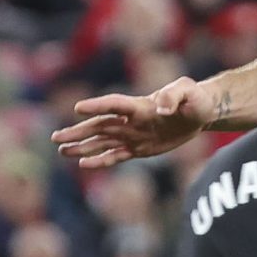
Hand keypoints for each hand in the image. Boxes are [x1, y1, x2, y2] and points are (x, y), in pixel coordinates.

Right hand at [53, 77, 213, 169]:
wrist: (200, 113)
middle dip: (78, 132)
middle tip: (56, 138)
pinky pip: (116, 155)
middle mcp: (131, 121)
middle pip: (100, 125)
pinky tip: (83, 164)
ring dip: (83, 146)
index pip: (114, 105)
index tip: (78, 108)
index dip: (98, 106)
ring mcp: (133, 135)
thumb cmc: (194, 99)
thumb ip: (174, 96)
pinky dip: (101, 160)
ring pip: (103, 141)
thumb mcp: (189, 93)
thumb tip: (161, 108)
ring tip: (62, 150)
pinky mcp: (139, 148)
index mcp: (140, 105)